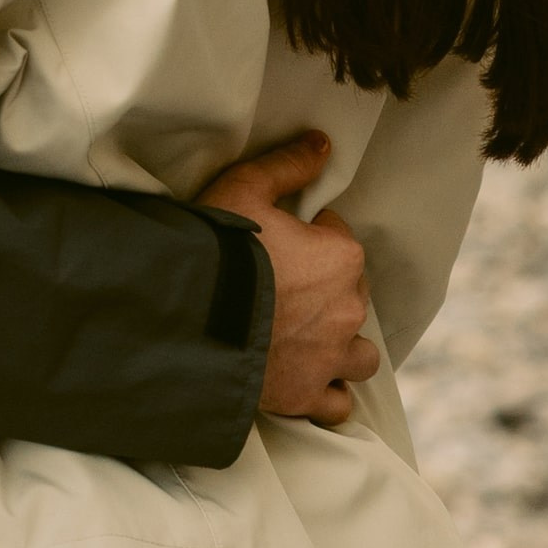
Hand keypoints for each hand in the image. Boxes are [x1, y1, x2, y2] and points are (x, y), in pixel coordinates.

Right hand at [196, 131, 377, 425]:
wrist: (188, 316)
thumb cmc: (217, 248)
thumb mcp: (244, 189)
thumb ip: (288, 165)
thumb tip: (323, 144)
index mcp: (341, 258)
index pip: (341, 239)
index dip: (312, 236)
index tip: (282, 241)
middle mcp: (348, 310)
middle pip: (353, 295)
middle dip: (329, 289)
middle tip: (286, 285)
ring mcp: (330, 358)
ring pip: (360, 356)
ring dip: (343, 346)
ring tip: (310, 338)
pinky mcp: (307, 395)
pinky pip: (338, 403)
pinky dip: (329, 393)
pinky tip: (309, 381)